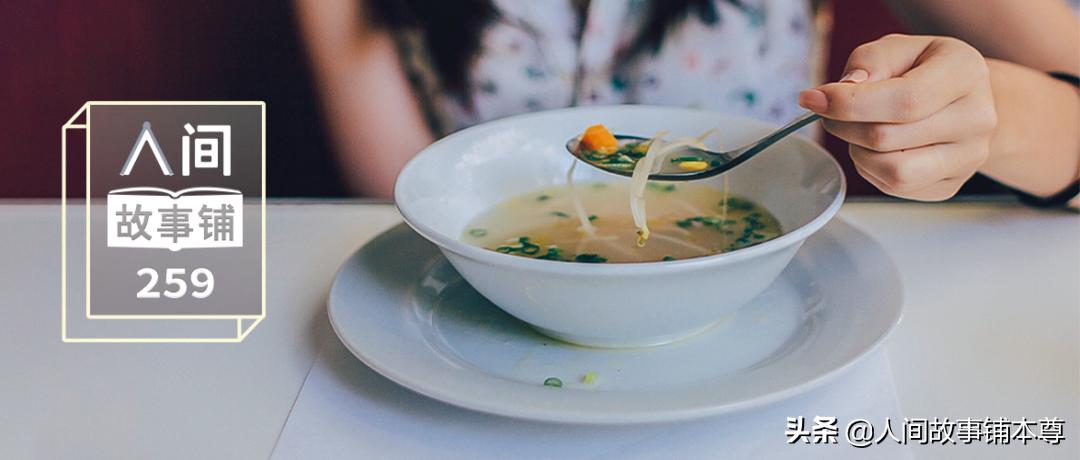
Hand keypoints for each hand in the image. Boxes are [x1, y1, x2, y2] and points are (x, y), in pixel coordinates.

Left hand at [799, 34, 997, 200]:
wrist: (964, 98)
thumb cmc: (924, 69)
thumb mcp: (898, 48)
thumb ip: (869, 62)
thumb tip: (841, 92)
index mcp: (965, 73)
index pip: (904, 100)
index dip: (850, 104)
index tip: (814, 99)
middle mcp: (977, 118)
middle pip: (888, 138)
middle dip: (844, 126)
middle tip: (831, 114)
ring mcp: (968, 157)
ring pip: (893, 173)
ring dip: (859, 153)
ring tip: (859, 132)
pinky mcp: (951, 185)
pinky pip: (896, 189)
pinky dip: (872, 170)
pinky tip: (877, 150)